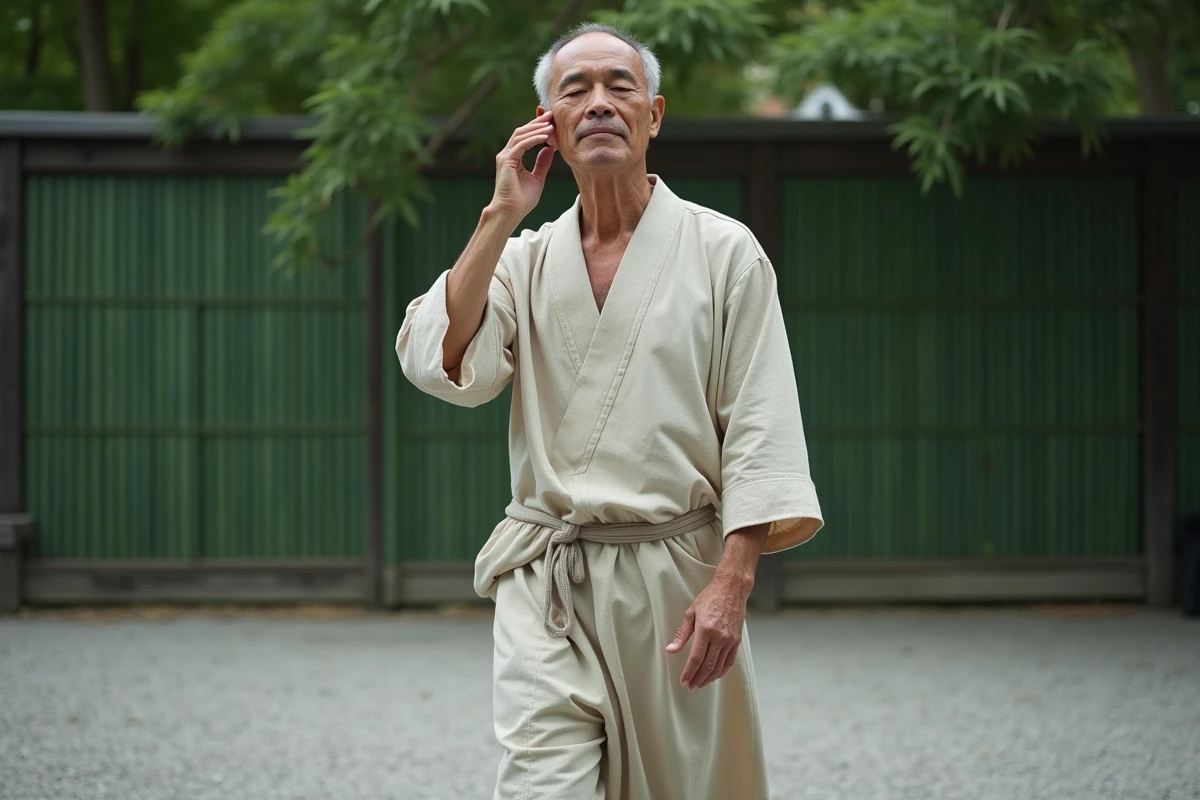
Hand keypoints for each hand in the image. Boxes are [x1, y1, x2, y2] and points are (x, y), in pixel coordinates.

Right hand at [489, 111, 556, 219]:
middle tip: (552, 116)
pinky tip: (546, 136)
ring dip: (537, 128)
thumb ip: (542, 163)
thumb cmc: (522, 200)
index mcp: (513, 157)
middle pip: (522, 131)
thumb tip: (550, 149)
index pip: (525, 136)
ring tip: (552, 125)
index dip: (537, 127)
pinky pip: (522, 145)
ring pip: (521, 135)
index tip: (552, 122)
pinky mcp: (506, 161)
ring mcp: (505, 156)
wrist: (510, 213)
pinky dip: (534, 139)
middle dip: (537, 122)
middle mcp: (507, 154)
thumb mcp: (538, 178)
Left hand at [665, 574, 750, 689]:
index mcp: (705, 629)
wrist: (731, 589)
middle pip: (708, 665)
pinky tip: (714, 676)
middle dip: (698, 678)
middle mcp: (719, 637)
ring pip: (719, 666)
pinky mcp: (737, 641)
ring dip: (709, 678)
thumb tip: (671, 649)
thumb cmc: (709, 598)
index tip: (684, 681)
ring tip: (700, 684)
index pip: (696, 658)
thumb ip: (682, 634)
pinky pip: (730, 661)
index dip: (689, 672)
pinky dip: (721, 671)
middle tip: (690, 686)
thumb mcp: (691, 613)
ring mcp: (730, 640)